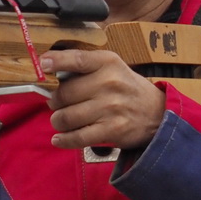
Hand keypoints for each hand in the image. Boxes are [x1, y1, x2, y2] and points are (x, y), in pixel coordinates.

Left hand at [40, 49, 165, 151]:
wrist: (157, 113)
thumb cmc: (127, 88)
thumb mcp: (112, 68)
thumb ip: (85, 67)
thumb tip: (49, 71)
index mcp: (108, 62)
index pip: (77, 59)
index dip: (56, 61)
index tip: (42, 64)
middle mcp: (109, 83)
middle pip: (64, 93)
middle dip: (54, 101)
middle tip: (56, 104)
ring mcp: (111, 107)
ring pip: (67, 117)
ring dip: (58, 121)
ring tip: (61, 120)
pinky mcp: (112, 130)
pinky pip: (77, 137)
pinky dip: (64, 140)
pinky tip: (59, 139)